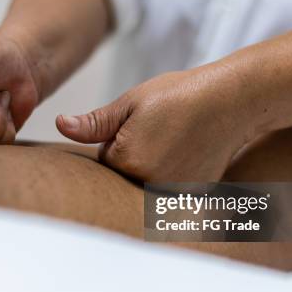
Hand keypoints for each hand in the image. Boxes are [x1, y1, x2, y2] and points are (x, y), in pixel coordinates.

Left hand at [56, 65, 253, 181]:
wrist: (230, 100)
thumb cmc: (178, 95)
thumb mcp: (131, 102)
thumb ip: (94, 122)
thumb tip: (61, 125)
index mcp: (126, 160)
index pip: (105, 158)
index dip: (119, 137)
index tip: (143, 123)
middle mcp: (147, 184)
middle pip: (125, 174)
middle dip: (134, 155)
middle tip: (161, 131)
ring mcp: (172, 193)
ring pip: (146, 181)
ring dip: (154, 167)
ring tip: (176, 141)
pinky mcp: (192, 196)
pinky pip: (169, 188)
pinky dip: (174, 175)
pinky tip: (190, 154)